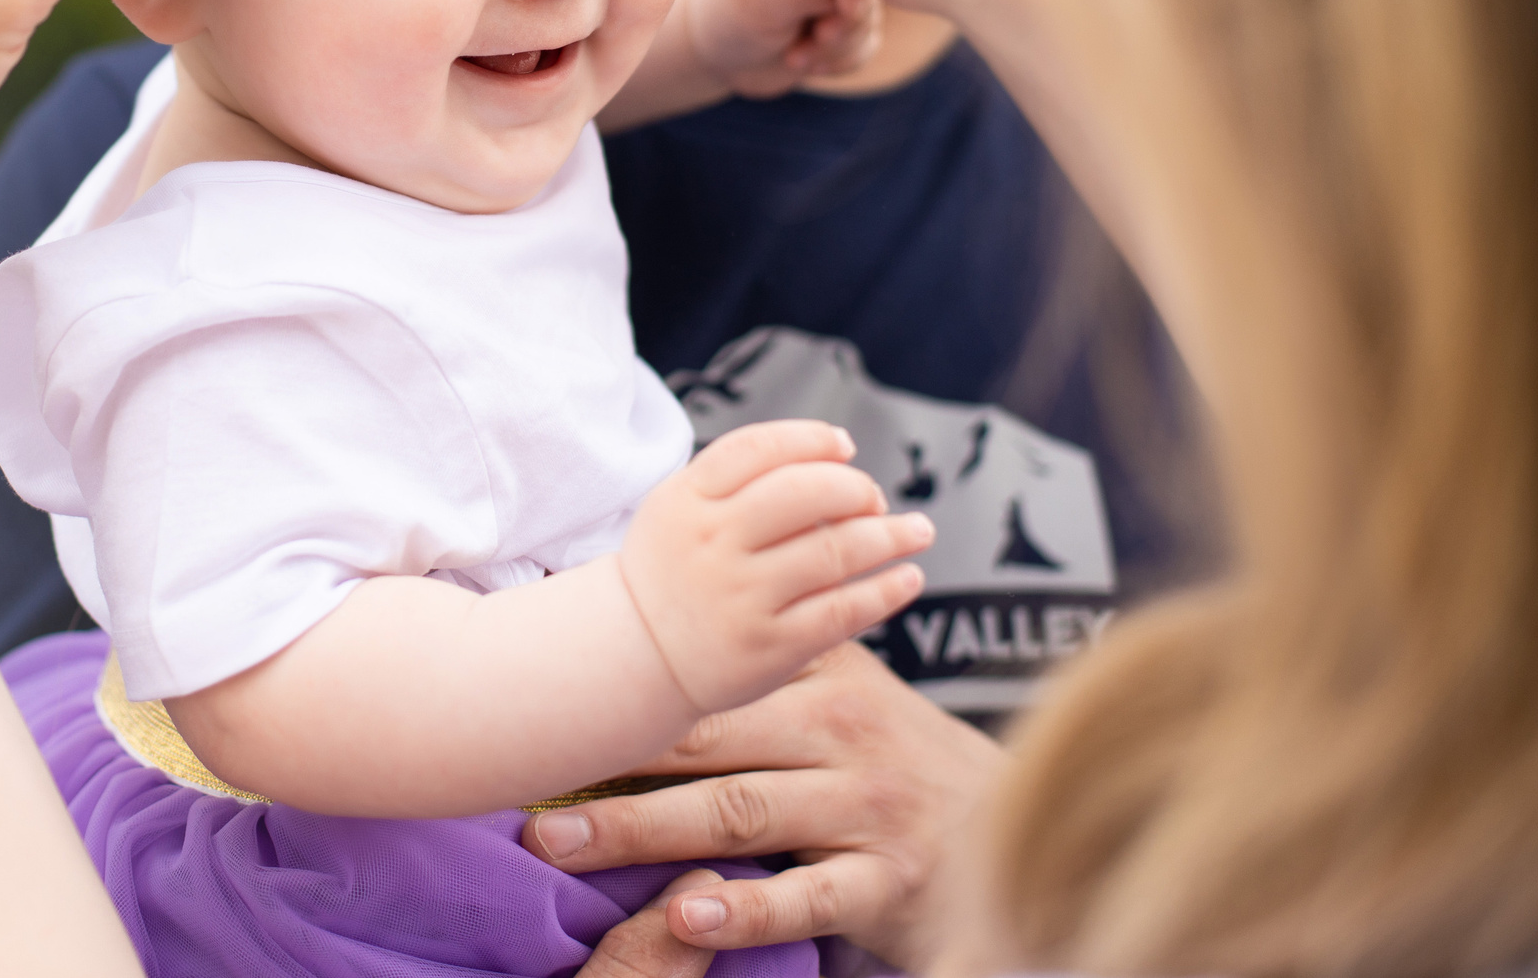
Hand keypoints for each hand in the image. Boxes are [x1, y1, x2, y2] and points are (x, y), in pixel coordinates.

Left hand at [526, 643, 1001, 968]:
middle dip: (610, 760)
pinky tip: (685, 913)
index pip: (708, 677)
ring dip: (642, 830)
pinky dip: (743, 908)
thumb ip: (761, 657)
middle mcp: (840, 731)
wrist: (1014, 822)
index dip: (625, 689)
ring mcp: (864, 806)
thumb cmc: (893, 753)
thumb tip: (644, 623)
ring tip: (562, 845)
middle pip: (706, 742)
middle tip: (523, 784)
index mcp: (819, 674)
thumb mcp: (840, 684)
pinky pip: (806, 897)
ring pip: (739, 814)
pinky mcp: (886, 879)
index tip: (545, 702)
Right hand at [619, 421, 930, 714]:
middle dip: (856, 488)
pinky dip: (885, 590)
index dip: (813, 439)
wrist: (637, 655)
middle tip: (876, 498)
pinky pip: (842, 611)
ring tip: (918, 530)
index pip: (760, 446)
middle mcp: (712, 544)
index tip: (845, 446)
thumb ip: (738, 476)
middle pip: (804, 492)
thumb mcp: (678, 506)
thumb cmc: (673, 567)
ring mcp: (740, 597)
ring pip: (834, 551)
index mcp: (686, 500)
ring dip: (891, 536)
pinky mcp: (769, 647)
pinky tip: (909, 577)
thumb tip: (834, 453)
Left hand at [685, 0, 883, 98]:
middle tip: (818, 37)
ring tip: (795, 58)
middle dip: (847, 21)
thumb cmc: (725, 13)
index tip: (844, 9)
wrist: (712, 48)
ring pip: (867, 21)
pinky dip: (841, 62)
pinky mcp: (840, 26)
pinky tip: (807, 65)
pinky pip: (864, 46)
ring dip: (838, 48)